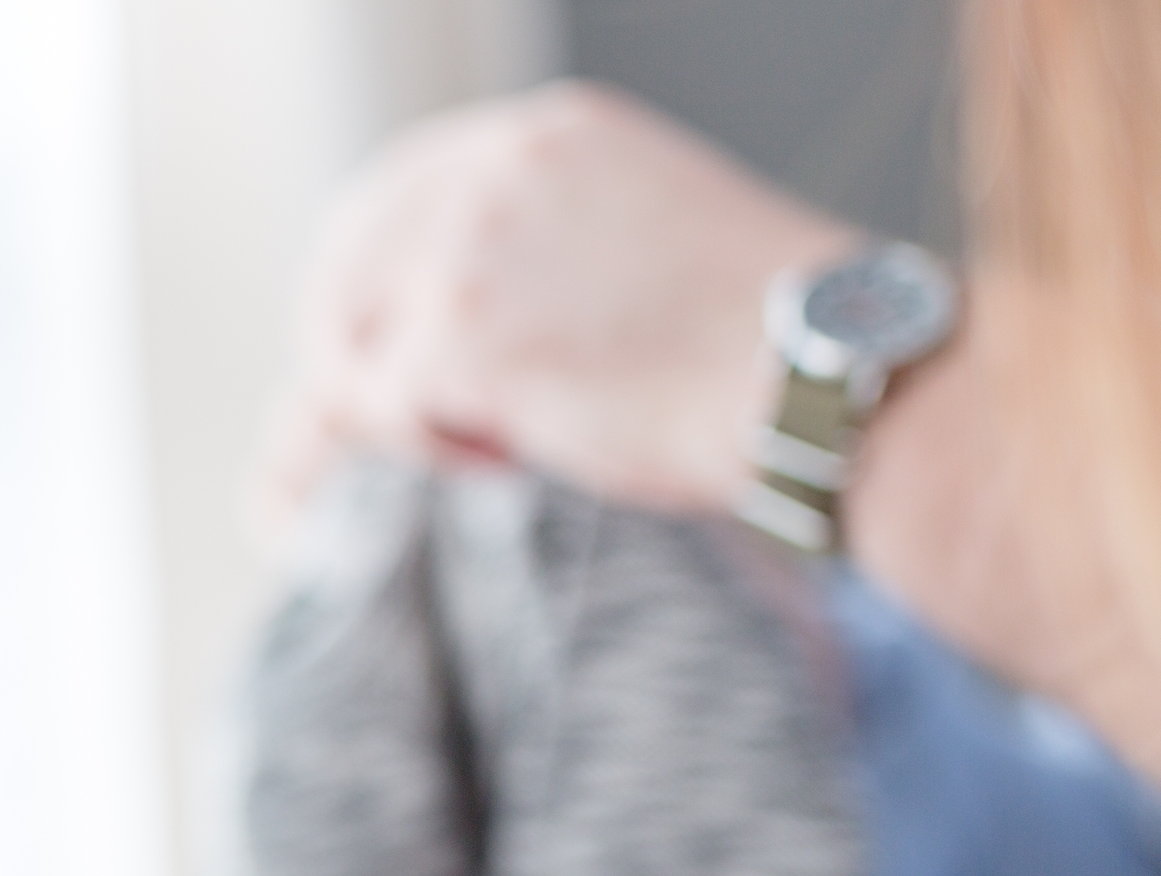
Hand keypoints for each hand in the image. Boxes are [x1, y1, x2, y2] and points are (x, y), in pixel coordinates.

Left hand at [258, 80, 853, 521]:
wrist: (817, 378)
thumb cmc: (755, 343)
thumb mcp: (638, 237)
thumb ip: (542, 243)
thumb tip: (449, 308)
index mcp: (544, 135)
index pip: (393, 193)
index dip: (367, 280)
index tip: (374, 343)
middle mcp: (495, 168)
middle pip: (343, 266)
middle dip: (353, 353)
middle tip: (398, 419)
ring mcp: (469, 247)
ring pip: (353, 344)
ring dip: (402, 408)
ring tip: (496, 437)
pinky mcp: (459, 335)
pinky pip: (379, 406)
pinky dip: (433, 448)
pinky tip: (514, 455)